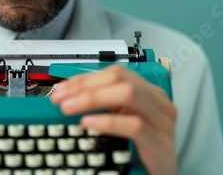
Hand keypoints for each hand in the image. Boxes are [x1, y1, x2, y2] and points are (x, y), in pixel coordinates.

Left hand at [50, 65, 176, 174]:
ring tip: (70, 108)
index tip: (60, 89)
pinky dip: (107, 122)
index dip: (84, 78)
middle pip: (120, 79)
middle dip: (85, 86)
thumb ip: (103, 104)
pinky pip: (134, 126)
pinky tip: (89, 123)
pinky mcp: (161, 143)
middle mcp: (158, 102)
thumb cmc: (141, 148)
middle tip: (61, 99)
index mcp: (147, 92)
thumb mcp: (121, 120)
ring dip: (92, 98)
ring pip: (128, 94)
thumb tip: (69, 95)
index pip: (114, 73)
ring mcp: (162, 122)